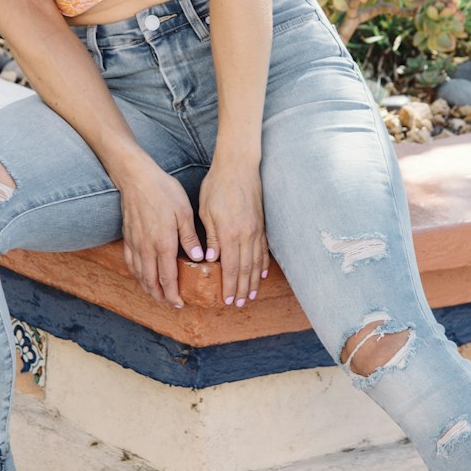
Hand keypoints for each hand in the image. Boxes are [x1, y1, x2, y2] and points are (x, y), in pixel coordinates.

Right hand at [118, 162, 204, 307]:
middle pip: (151, 281)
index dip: (173, 294)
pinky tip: (141, 275)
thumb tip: (198, 257)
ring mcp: (135, 243)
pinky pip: (130, 262)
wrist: (136, 178)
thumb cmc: (163, 191)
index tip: (180, 303)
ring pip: (139, 274)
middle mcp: (147, 248)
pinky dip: (136, 274)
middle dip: (161, 297)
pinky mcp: (127, 237)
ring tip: (157, 295)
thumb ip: (190, 236)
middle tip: (171, 304)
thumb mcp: (184, 211)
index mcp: (163, 243)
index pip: (167, 278)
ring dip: (148, 288)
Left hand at [199, 160, 268, 307]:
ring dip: (254, 281)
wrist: (238, 166)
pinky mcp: (261, 224)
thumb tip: (210, 260)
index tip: (227, 300)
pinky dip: (263, 264)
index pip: (231, 267)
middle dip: (242, 289)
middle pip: (246, 269)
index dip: (230, 286)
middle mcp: (246, 235)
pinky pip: (264, 249)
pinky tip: (262, 274)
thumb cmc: (217, 186)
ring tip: (251, 295)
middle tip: (239, 304)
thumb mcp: (206, 211)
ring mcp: (256, 230)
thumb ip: (211, 237)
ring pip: (256, 262)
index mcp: (230, 233)